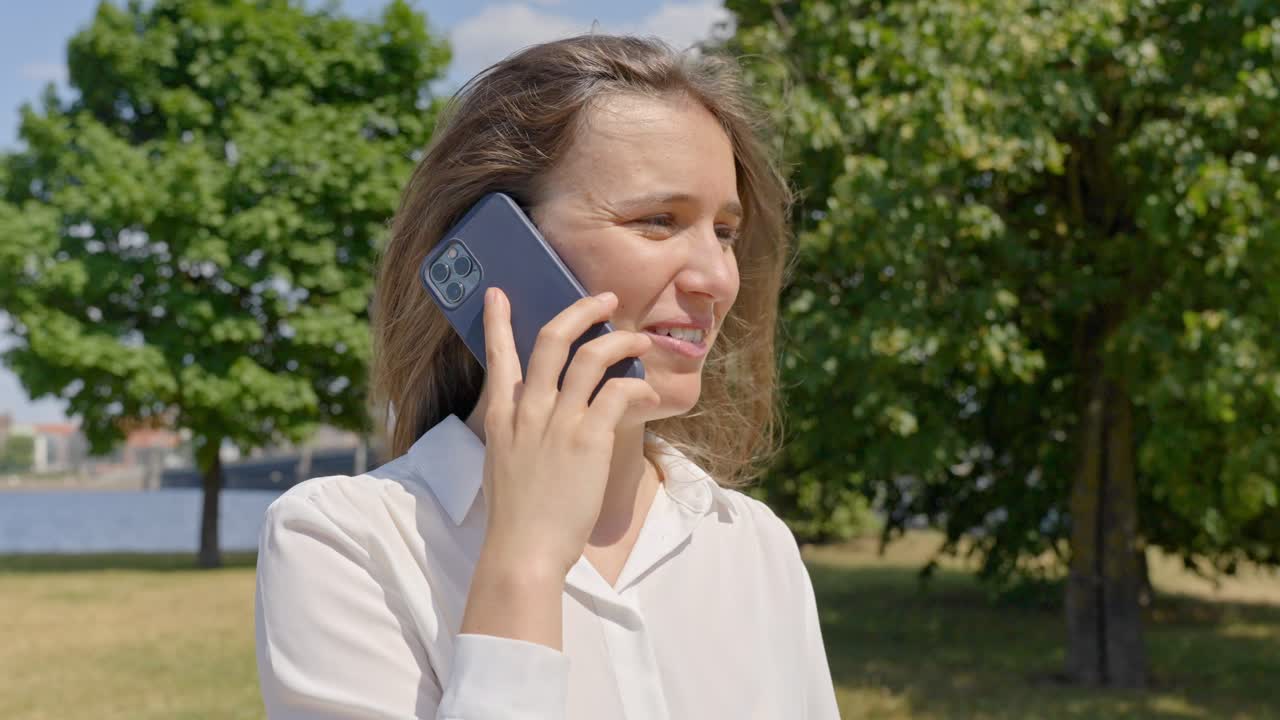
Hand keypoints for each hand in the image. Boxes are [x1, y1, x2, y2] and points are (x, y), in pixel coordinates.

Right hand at [476, 286, 660, 578]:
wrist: (524, 550)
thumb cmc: (517, 516)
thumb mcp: (502, 462)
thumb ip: (517, 431)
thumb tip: (537, 413)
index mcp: (503, 416)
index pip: (499, 356)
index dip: (498, 322)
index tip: (498, 294)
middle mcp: (529, 410)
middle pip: (553, 339)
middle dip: (581, 310)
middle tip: (604, 299)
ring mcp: (559, 422)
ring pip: (591, 357)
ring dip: (620, 340)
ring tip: (638, 338)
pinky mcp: (589, 440)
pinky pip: (618, 393)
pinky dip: (636, 384)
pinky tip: (646, 389)